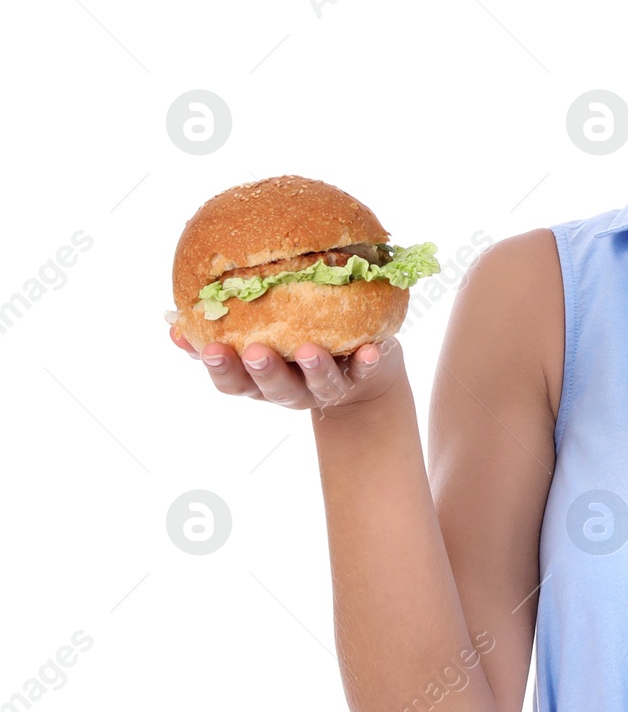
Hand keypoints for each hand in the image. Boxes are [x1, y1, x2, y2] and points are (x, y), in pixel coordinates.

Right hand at [169, 325, 404, 414]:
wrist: (364, 376)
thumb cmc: (299, 344)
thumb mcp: (257, 340)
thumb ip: (220, 333)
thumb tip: (173, 322)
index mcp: (263, 381)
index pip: (235, 383)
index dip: (221, 370)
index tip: (207, 349)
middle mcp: (294, 389)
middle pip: (275, 388)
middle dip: (263, 372)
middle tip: (254, 352)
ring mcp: (330, 385)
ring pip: (319, 384)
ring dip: (314, 368)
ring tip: (309, 351)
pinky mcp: (366, 375)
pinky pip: (367, 371)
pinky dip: (368, 362)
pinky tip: (371, 350)